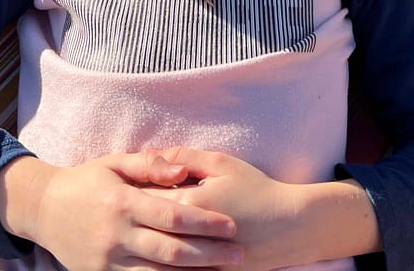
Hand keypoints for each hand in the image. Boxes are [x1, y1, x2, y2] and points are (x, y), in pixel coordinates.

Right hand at [0, 151, 242, 270]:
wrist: (43, 209)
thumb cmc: (86, 180)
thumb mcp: (115, 163)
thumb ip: (150, 165)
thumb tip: (184, 170)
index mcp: (122, 202)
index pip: (172, 215)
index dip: (205, 222)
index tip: (232, 225)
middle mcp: (116, 235)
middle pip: (170, 251)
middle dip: (209, 254)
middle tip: (239, 253)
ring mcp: (107, 261)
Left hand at [145, 148, 378, 269]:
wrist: (290, 226)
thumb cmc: (256, 189)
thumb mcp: (221, 163)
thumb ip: (184, 156)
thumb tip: (152, 154)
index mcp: (188, 204)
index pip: (145, 196)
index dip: (132, 189)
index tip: (123, 184)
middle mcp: (188, 236)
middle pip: (146, 227)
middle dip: (132, 218)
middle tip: (124, 211)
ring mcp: (197, 260)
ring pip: (157, 255)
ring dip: (144, 243)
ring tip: (134, 232)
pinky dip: (163, 264)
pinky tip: (156, 253)